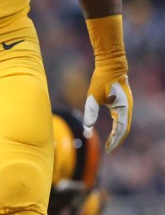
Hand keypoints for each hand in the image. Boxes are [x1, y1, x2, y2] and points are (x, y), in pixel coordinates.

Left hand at [83, 15, 132, 151]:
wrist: (110, 64)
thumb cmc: (101, 80)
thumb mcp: (93, 96)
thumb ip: (90, 111)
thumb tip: (87, 127)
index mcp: (123, 109)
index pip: (122, 130)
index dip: (116, 141)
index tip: (110, 150)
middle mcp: (127, 109)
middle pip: (124, 129)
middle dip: (117, 140)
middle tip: (109, 149)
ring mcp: (126, 105)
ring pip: (123, 124)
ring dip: (118, 134)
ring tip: (110, 142)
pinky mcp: (122, 102)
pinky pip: (121, 117)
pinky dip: (117, 126)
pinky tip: (112, 128)